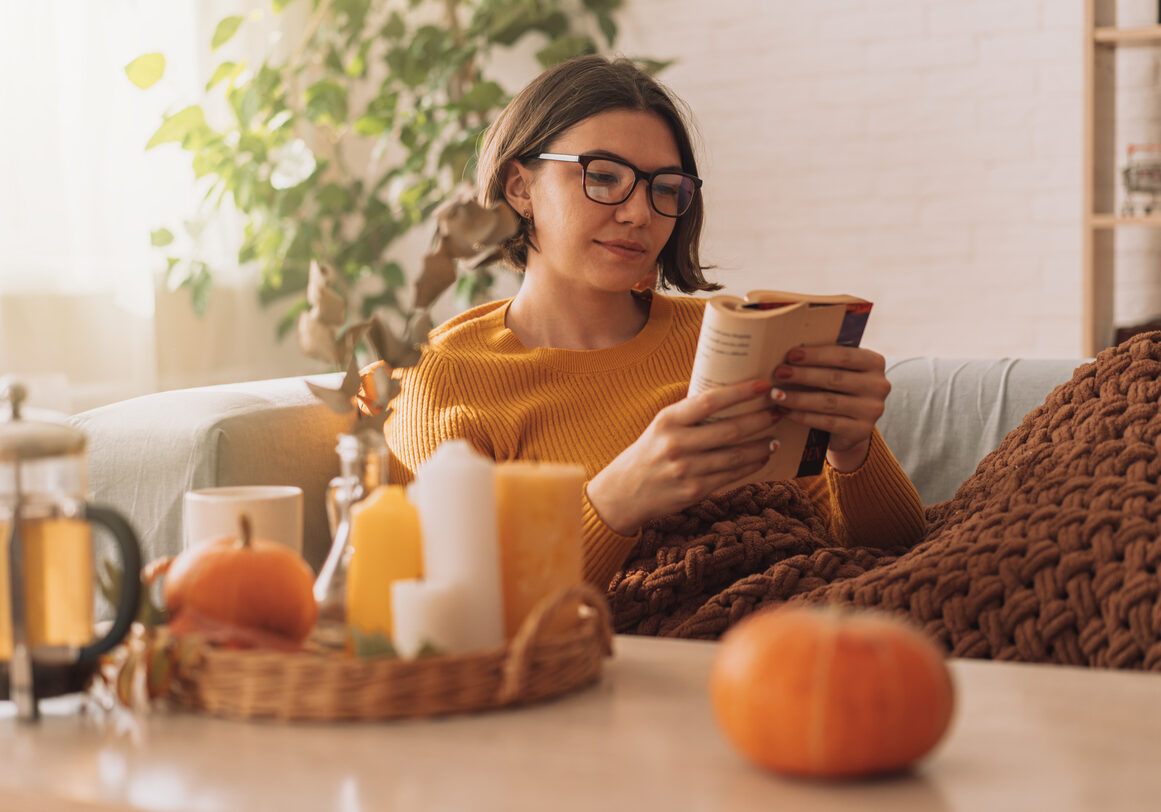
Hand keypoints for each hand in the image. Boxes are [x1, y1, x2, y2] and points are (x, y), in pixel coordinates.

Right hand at [586, 379, 778, 534]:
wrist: (623, 494)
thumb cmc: (648, 453)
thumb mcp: (661, 427)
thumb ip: (691, 415)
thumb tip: (731, 397)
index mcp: (668, 420)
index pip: (710, 401)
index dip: (741, 391)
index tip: (764, 384)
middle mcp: (676, 444)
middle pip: (730, 429)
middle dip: (761, 418)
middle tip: (779, 410)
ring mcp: (686, 470)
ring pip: (736, 456)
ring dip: (761, 445)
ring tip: (775, 437)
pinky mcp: (694, 492)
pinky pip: (731, 476)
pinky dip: (751, 466)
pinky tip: (761, 458)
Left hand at [771, 345, 889, 472]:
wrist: (851, 426)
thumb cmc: (838, 389)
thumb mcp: (839, 371)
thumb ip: (824, 361)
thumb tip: (789, 354)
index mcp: (874, 362)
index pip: (844, 355)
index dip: (815, 355)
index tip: (791, 355)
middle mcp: (879, 386)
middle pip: (834, 378)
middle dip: (803, 375)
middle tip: (779, 373)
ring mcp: (872, 410)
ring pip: (828, 402)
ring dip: (798, 398)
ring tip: (776, 394)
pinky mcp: (860, 431)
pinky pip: (826, 422)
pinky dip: (803, 416)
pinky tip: (785, 411)